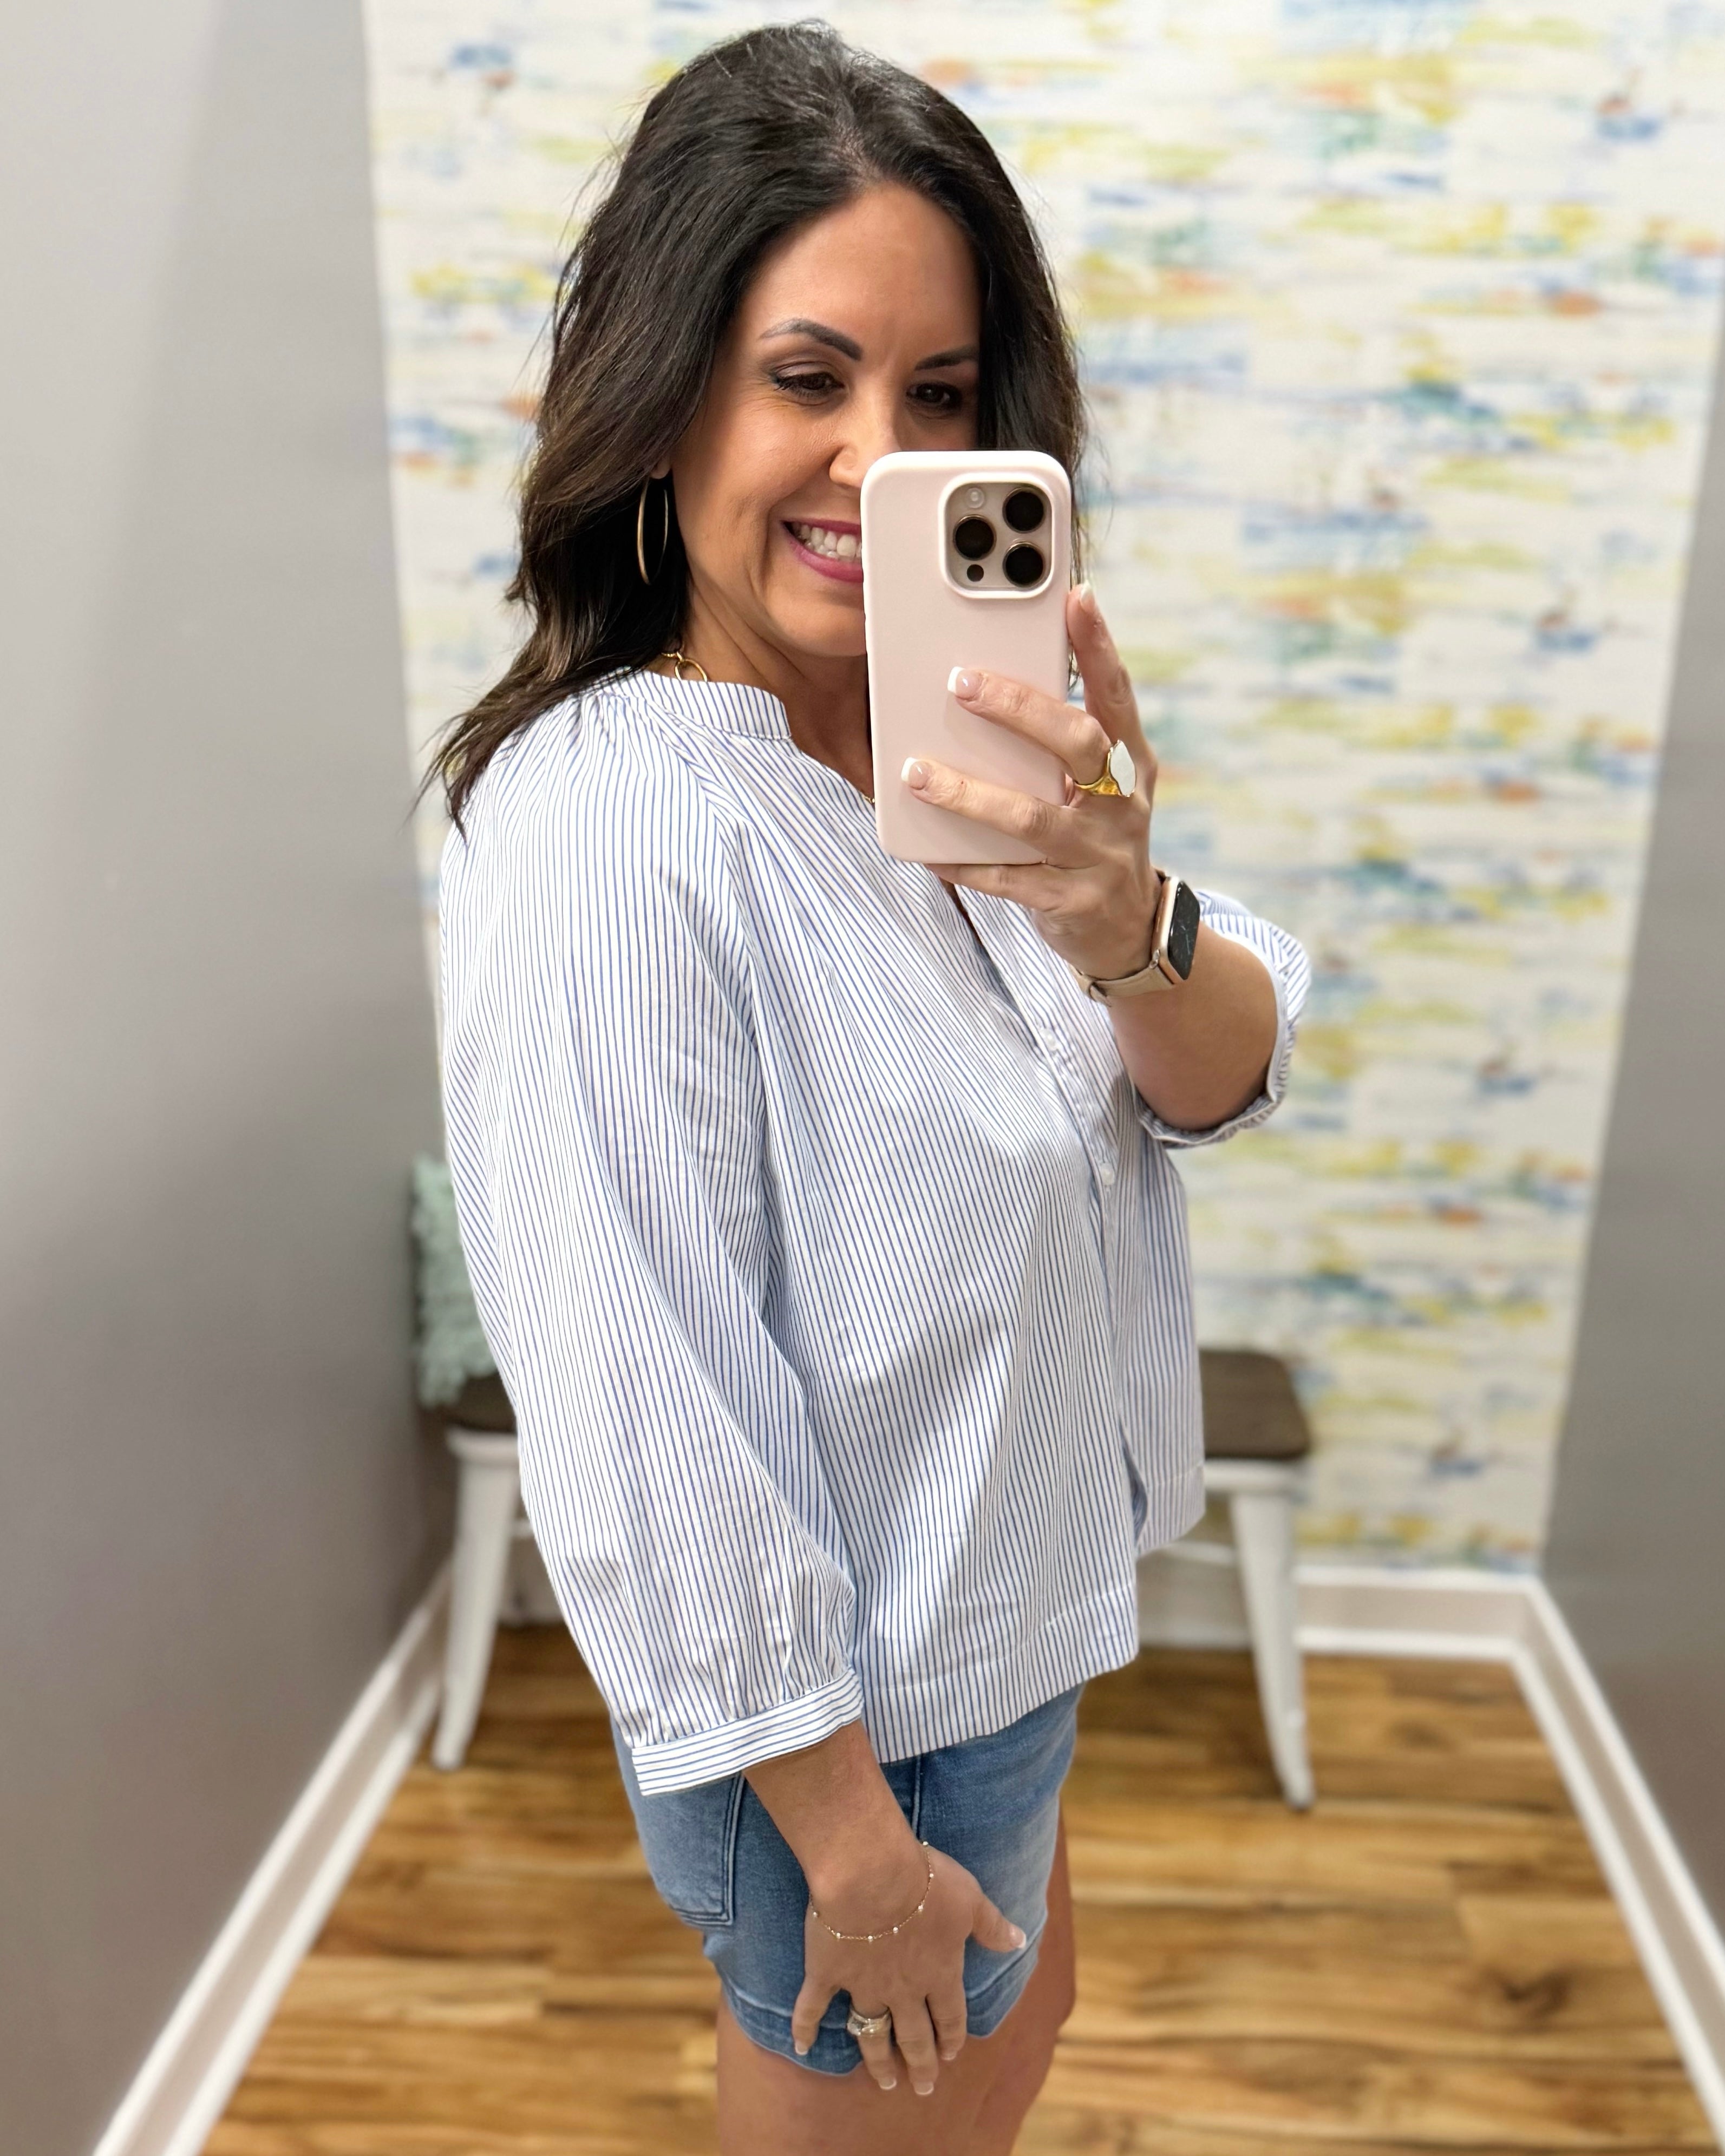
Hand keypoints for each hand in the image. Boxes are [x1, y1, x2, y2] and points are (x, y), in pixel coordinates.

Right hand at [791, 1842, 1025, 2096]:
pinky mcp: (827, 1973)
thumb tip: (1019, 1941)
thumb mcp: (970, 1898)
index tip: (950, 2056)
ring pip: (872, 2033)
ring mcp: (863, 1985)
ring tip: (885, 2080)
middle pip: (914, 2036)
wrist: (870, 1874)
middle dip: (921, 2063)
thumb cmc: (925, 1883)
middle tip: (922, 2087)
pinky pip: (813, 2007)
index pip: (949, 2015)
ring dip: (878, 2060)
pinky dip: (805, 2028)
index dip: (951, 2037)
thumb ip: (992, 1925)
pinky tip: (801, 2047)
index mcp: (939, 1972)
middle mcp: (903, 1989)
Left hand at [912, 583, 1160, 982]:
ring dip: (970, 794)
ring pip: (1032, 818)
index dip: (1100, 646)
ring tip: (917, 773)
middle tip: (961, 683)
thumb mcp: (1099, 787)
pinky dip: (965, 863)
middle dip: (1020, 710)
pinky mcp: (1070, 902)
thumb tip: (991, 685)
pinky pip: (1009, 880)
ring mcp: (1099, 855)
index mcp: (1131, 764)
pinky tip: (927, 851)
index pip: (1117, 695)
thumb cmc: (1096, 837)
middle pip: (1079, 744)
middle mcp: (1122, 804)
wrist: (1129, 930)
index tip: (1077, 597)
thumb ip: (1062, 743)